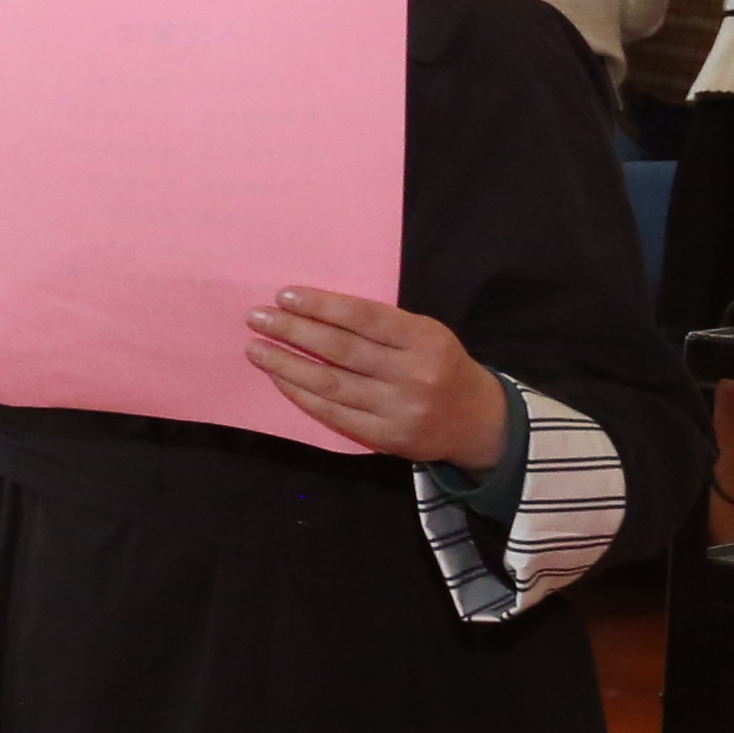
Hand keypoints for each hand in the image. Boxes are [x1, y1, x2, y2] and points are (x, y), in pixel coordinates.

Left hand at [243, 287, 508, 466]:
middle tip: (256, 318)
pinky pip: (333, 413)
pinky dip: (301, 394)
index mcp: (425, 339)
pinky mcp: (385, 437)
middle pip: (341, 349)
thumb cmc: (440, 366)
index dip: (321, 306)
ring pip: (330, 383)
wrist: (477, 421)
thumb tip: (314, 309)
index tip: (283, 296)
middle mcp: (413, 374)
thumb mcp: (426, 335)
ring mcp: (398, 409)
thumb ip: (381, 325)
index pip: (364, 318)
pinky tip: (279, 378)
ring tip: (256, 348)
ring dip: (286, 364)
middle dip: (292, 331)